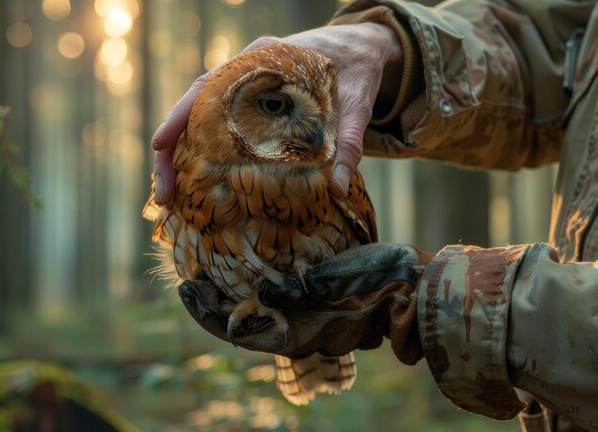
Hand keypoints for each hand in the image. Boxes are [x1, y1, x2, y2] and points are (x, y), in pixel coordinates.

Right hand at [151, 23, 402, 204]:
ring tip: (170, 195)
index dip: (181, 115)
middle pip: (193, 105)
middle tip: (163, 195)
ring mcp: (246, 85)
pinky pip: (218, 124)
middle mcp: (247, 68)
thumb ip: (350, 141)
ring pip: (200, 117)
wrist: (364, 48)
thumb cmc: (359, 69)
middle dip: (171, 148)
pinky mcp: (253, 102)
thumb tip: (337, 188)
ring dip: (182, 154)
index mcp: (264, 57)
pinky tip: (197, 179)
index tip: (160, 145)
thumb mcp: (358, 103)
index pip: (209, 84)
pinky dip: (203, 150)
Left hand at [179, 243, 431, 363]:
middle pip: (240, 323)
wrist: (412, 287)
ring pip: (255, 312)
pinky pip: (274, 299)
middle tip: (187, 279)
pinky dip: (253, 285)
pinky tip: (246, 266)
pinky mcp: (312, 300)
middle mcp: (294, 328)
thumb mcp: (339, 286)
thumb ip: (300, 295)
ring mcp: (303, 316)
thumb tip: (258, 299)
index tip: (185, 289)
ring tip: (207, 271)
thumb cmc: (378, 284)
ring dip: (229, 295)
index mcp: (297, 333)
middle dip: (211, 304)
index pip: (238, 332)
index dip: (207, 313)